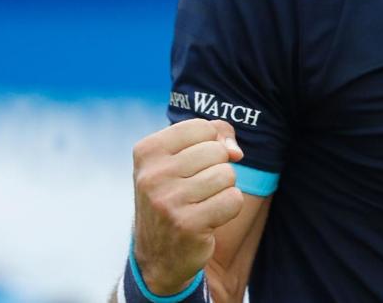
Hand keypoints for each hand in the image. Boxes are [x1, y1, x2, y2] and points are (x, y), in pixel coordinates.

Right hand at [132, 118, 244, 294]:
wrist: (158, 255)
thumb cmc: (176, 195)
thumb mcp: (183, 157)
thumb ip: (215, 136)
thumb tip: (236, 152)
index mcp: (147, 151)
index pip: (202, 127)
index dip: (209, 144)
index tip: (191, 165)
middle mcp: (152, 175)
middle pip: (217, 151)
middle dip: (217, 169)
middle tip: (196, 190)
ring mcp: (168, 201)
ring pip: (227, 175)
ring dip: (223, 190)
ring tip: (201, 204)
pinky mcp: (188, 224)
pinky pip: (234, 199)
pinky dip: (229, 208)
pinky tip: (208, 219)